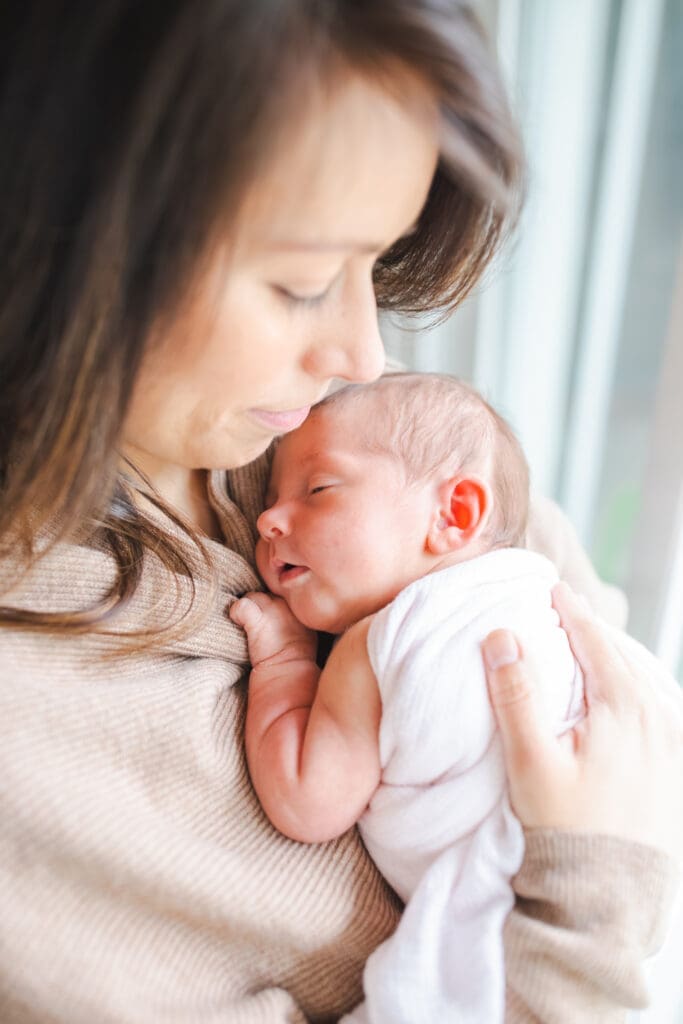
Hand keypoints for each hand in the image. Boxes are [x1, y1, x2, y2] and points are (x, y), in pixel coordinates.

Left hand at [229, 592, 316, 667]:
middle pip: (266, 593)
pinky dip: (236, 612)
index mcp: (299, 606)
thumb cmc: (295, 658)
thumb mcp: (303, 633)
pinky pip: (242, 605)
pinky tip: (237, 622)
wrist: (287, 672)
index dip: (269, 606)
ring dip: (248, 609)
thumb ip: (293, 618)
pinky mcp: (257, 619)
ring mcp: (272, 608)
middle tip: (255, 622)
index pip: (279, 594)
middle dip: (259, 606)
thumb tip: (281, 615)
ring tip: (246, 624)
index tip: (266, 619)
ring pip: (253, 596)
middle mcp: (287, 603)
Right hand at [482, 581, 682, 859]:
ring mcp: (670, 742)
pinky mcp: (673, 766)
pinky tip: (622, 691)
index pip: (594, 641)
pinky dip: (634, 684)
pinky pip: (657, 705)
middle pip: (621, 655)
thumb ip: (516, 695)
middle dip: (592, 630)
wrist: (606, 897)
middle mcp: (656, 717)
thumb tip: (501, 636)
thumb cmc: (563, 828)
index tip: (552, 588)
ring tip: (591, 644)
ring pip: (643, 678)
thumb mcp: (530, 762)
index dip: (570, 611)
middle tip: (566, 608)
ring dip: (614, 656)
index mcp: (623, 707)